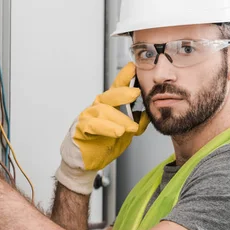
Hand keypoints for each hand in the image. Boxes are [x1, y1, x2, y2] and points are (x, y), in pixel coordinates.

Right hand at [56, 62, 149, 194]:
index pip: (117, 88)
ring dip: (118, 119)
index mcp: (108, 106)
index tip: (133, 67)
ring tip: (130, 127)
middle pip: (109, 95)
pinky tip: (117, 131)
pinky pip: (92, 125)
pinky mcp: (80, 129)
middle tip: (136, 92)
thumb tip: (149, 114)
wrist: (86, 163)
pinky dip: (106, 127)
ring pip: (102, 111)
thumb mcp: (126, 134)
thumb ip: (136, 123)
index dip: (124, 77)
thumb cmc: (103, 144)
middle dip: (123, 92)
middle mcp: (97, 108)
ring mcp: (87, 117)